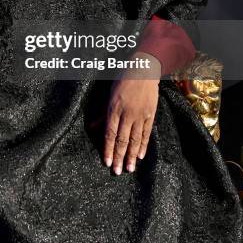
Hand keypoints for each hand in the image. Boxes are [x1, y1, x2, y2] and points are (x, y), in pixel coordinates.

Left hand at [101, 52, 160, 174]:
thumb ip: (102, 113)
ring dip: (131, 156)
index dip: (107, 149)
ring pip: (135, 139)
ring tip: (130, 169)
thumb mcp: (109, 94)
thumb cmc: (123, 80)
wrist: (143, 70)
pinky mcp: (150, 114)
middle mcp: (126, 113)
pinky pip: (146, 133)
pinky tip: (141, 156)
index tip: (106, 162)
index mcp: (114, 108)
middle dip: (119, 157)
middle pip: (122, 140)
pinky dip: (144, 145)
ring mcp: (139, 114)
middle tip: (117, 172)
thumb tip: (92, 127)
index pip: (109, 133)